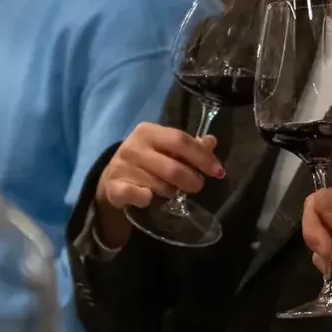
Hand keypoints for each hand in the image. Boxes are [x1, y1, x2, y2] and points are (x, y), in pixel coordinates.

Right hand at [93, 123, 224, 247]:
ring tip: (173, 192)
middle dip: (191, 180)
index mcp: (148, 131)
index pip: (180, 140)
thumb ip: (189, 146)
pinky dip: (149, 199)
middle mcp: (133, 146)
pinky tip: (150, 198)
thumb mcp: (166, 149)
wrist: (112, 179)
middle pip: (172, 166)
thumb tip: (211, 141)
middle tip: (197, 186)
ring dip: (172, 192)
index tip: (218, 171)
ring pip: (159, 185)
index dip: (202, 157)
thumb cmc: (146, 161)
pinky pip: (140, 196)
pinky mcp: (114, 187)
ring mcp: (121, 166)